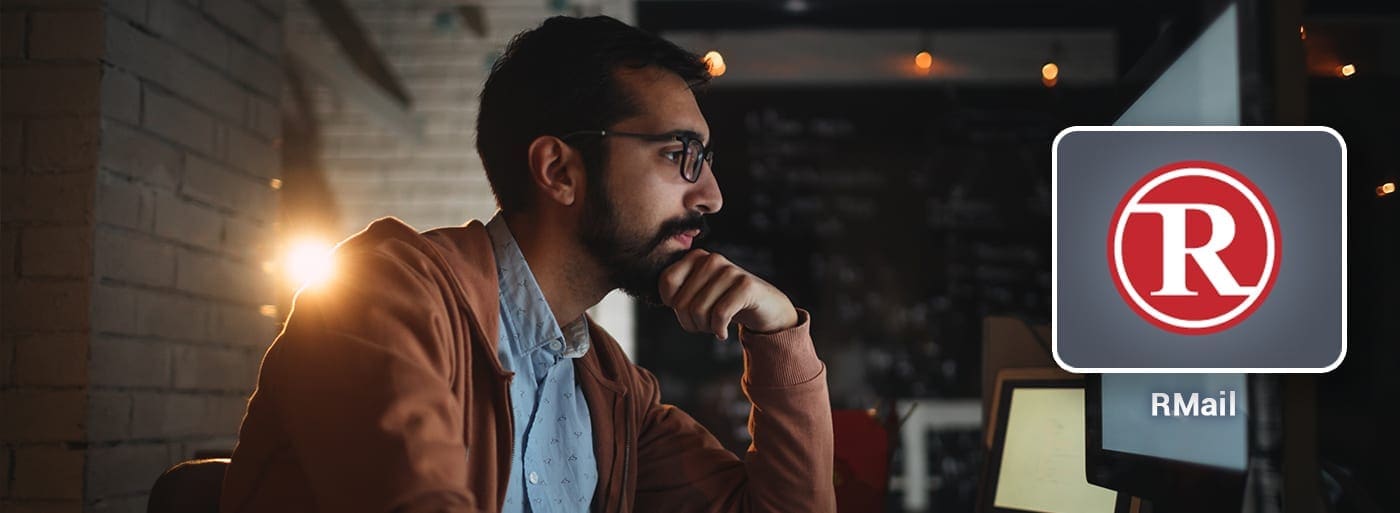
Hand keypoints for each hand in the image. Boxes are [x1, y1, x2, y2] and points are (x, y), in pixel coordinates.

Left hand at [658, 249, 798, 339]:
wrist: (765, 307)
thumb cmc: (724, 303)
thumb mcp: (698, 295)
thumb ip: (676, 293)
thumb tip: (657, 297)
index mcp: (695, 258)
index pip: (666, 283)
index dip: (674, 306)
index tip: (689, 311)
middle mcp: (711, 259)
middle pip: (681, 302)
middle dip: (690, 322)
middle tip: (704, 325)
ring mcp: (729, 270)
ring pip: (699, 310)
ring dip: (705, 328)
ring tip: (715, 327)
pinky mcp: (746, 285)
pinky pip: (719, 315)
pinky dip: (719, 330)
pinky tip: (723, 333)